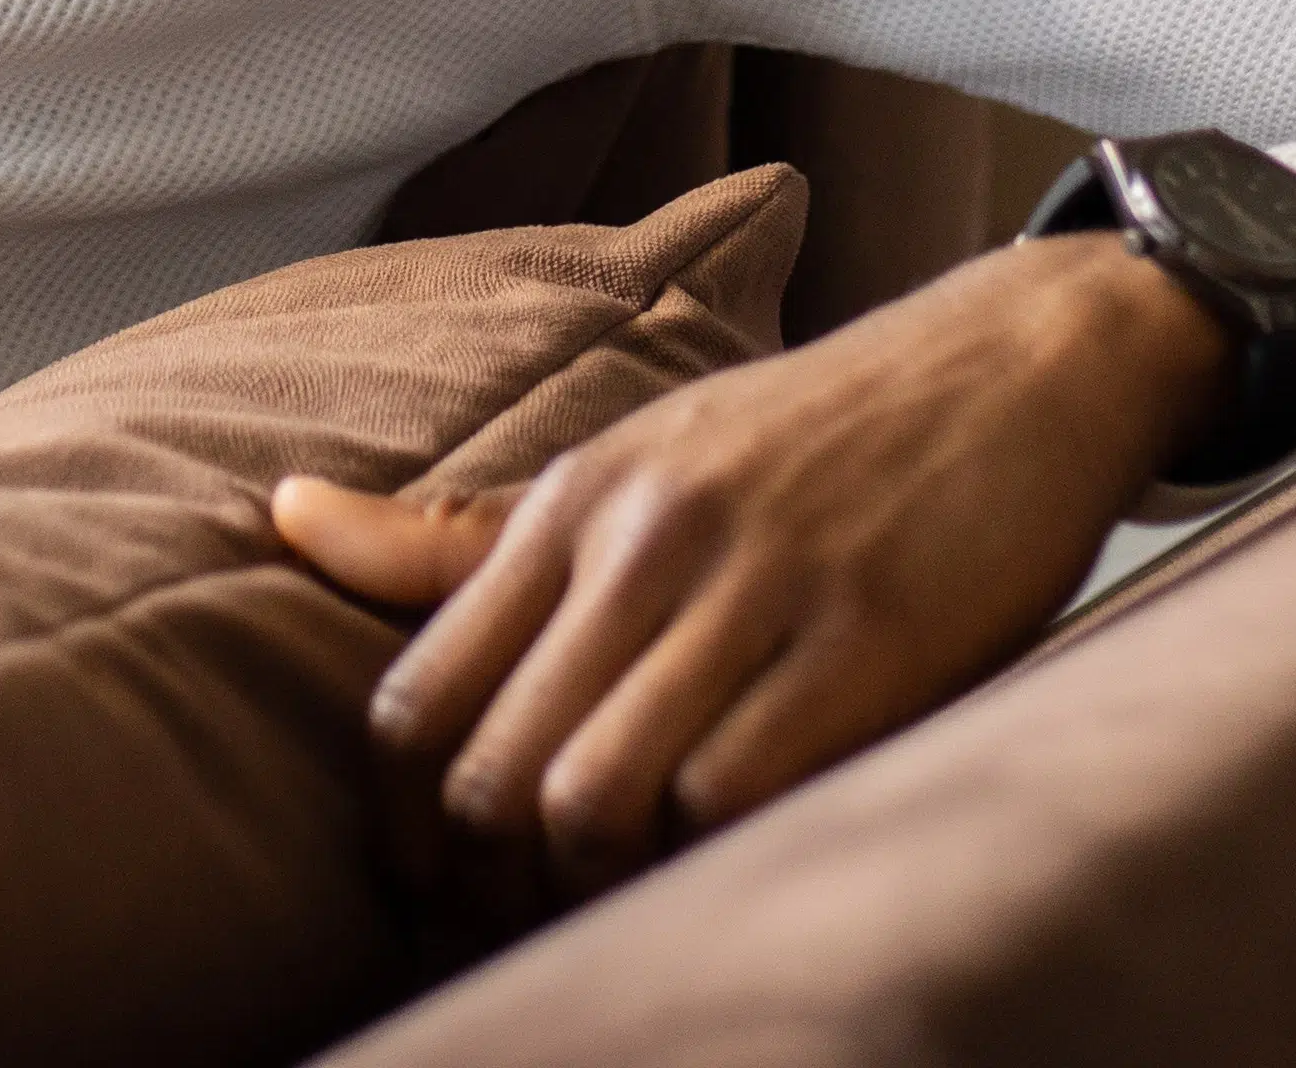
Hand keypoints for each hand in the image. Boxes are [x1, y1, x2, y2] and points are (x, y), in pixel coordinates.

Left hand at [272, 234, 1224, 900]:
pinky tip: (723, 865)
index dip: (403, 836)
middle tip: (527, 932)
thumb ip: (464, 530)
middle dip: (491, 891)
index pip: (417, 701)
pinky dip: (709, 860)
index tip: (432, 897)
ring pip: (596, 798)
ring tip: (618, 910)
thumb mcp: (630, 461)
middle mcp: (643, 535)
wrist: (1015, 364)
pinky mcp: (868, 639)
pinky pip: (735, 794)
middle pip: (493, 772)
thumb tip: (281, 515)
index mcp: (572, 498)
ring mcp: (755, 584)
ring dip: (593, 892)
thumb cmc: (808, 442)